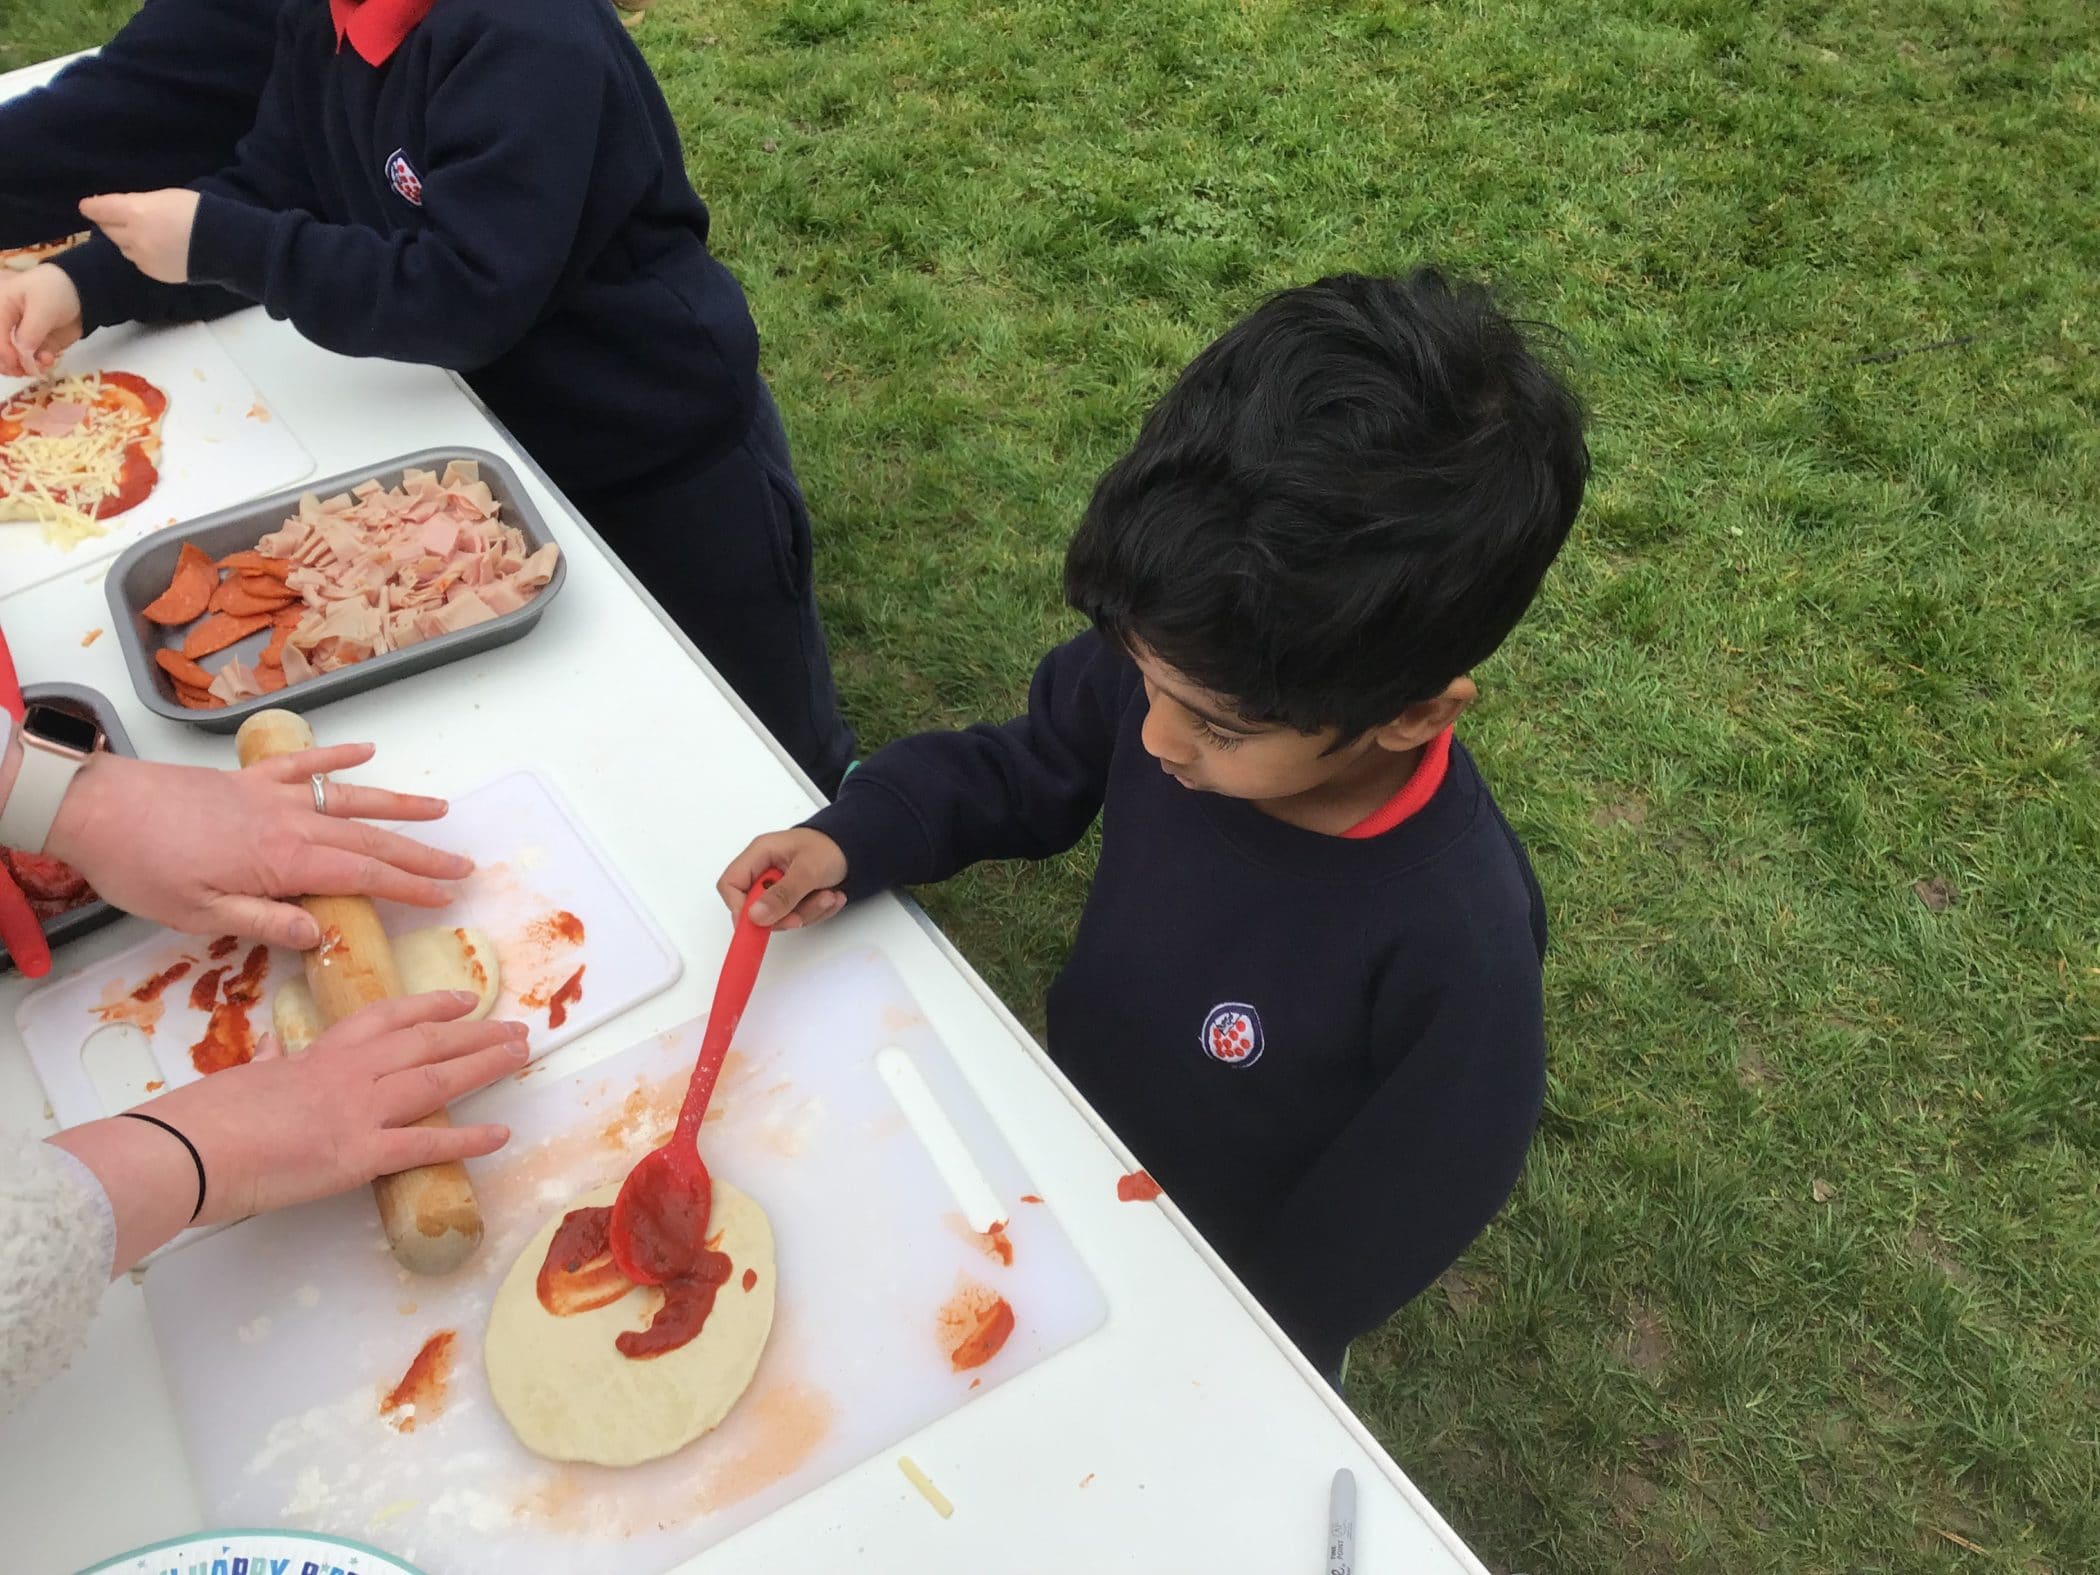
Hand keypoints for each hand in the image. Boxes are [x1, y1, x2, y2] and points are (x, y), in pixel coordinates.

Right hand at [0, 264, 82, 377]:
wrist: (81, 294)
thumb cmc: (55, 292)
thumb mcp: (42, 308)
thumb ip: (31, 332)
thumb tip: (22, 355)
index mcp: (0, 308)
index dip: (3, 352)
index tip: (16, 364)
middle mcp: (6, 324)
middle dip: (8, 364)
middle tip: (22, 372)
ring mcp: (21, 337)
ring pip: (13, 359)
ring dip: (23, 368)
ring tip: (37, 369)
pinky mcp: (36, 346)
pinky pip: (32, 360)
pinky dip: (39, 365)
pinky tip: (48, 362)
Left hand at [43, 743, 473, 948]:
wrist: (94, 807)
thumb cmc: (140, 868)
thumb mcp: (198, 915)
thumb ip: (265, 922)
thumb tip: (324, 932)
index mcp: (283, 860)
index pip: (363, 874)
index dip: (410, 885)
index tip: (447, 893)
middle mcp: (289, 821)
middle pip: (370, 837)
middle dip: (420, 853)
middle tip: (462, 864)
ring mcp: (271, 794)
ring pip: (349, 798)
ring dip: (397, 804)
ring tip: (440, 809)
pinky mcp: (247, 777)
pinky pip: (302, 764)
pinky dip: (337, 757)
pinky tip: (367, 752)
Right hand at [54, 991, 526, 1271]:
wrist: (186, 1149)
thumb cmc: (204, 1119)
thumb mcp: (247, 1081)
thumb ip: (275, 1072)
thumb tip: (278, 1061)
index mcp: (320, 1055)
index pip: (386, 1018)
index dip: (430, 1006)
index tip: (463, 998)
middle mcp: (348, 1074)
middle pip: (426, 1044)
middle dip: (476, 1033)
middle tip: (516, 1028)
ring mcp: (358, 1112)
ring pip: (437, 1081)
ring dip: (484, 1066)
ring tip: (521, 1056)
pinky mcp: (358, 1155)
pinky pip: (425, 1145)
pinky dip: (467, 1140)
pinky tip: (500, 1134)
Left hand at [79, 189, 199, 283]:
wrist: (222, 244)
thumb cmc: (197, 211)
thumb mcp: (164, 197)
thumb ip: (139, 203)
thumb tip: (122, 209)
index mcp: (135, 212)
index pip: (99, 209)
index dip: (91, 206)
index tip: (87, 206)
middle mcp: (133, 237)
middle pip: (107, 229)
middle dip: (109, 222)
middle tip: (115, 217)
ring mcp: (142, 257)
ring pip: (121, 247)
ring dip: (124, 239)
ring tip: (139, 234)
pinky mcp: (153, 273)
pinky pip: (137, 261)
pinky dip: (140, 254)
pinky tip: (155, 248)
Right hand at [717, 828, 848, 928]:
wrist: (858, 847)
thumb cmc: (832, 847)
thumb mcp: (809, 869)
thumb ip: (783, 894)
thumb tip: (755, 916)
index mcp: (760, 854)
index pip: (730, 884)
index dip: (739, 907)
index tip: (761, 923)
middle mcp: (765, 870)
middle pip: (756, 907)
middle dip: (785, 914)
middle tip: (805, 912)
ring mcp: (778, 885)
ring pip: (780, 916)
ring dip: (807, 912)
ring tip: (829, 895)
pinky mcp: (792, 897)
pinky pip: (796, 916)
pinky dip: (816, 912)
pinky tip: (832, 897)